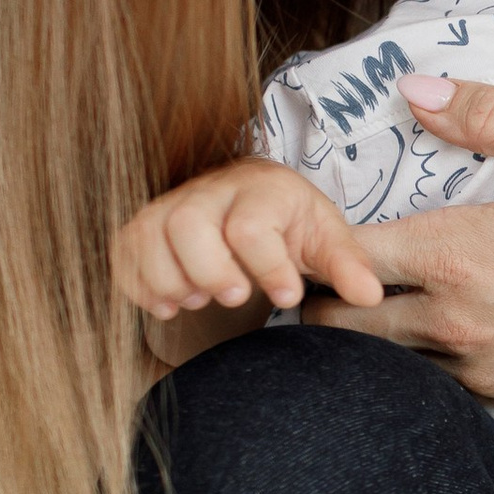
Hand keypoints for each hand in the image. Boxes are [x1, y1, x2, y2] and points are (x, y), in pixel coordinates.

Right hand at [113, 158, 386, 320]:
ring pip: (149, 238)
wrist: (249, 198)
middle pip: (188, 226)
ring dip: (173, 280)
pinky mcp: (142, 227)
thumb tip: (369, 296)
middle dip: (211, 271)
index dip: (267, 267)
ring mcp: (169, 207)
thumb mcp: (325, 237)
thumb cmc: (289, 221)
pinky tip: (171, 304)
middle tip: (237, 296)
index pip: (251, 226)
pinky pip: (124, 253)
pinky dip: (140, 285)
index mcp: (261, 190)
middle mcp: (209, 192)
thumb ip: (346, 265)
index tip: (288, 296)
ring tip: (202, 298)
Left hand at [307, 76, 493, 410]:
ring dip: (360, 344)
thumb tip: (414, 90)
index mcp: (460, 254)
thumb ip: (489, 115)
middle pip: (342, 328)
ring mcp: (481, 369)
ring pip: (380, 370)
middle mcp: (457, 321)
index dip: (318, 241)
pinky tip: (425, 341)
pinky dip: (412, 371)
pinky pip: (433, 392)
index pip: (347, 255)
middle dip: (318, 300)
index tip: (313, 225)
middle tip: (319, 272)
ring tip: (359, 309)